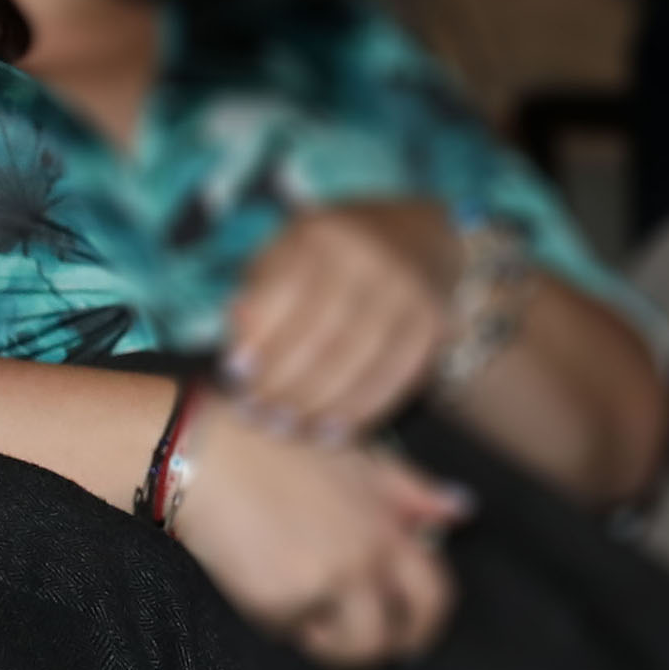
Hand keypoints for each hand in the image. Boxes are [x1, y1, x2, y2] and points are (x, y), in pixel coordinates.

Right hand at [167, 402, 465, 669]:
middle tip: (351, 647)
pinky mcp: (279, 601)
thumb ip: (409, 489)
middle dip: (374, 651)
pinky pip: (287, 631)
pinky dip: (277, 619)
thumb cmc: (276, 444)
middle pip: (388, 636)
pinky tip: (256, 582)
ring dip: (324, 643)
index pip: (434, 593)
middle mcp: (366, 559)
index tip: (410, 642)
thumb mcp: (356, 455)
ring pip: (343, 648)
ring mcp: (325, 583)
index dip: (425, 626)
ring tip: (300, 615)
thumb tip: (461, 510)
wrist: (204, 452)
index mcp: (389, 526)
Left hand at [221, 201, 459, 440]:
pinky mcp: (433, 322)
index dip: (259, 340)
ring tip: (288, 428)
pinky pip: (395, 376)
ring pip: (358, 363)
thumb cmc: (325, 259)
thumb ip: (256, 298)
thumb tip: (238, 351)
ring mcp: (408, 290)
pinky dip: (361, 410)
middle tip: (257, 414)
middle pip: (321, 337)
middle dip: (284, 385)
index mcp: (323, 236)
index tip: (235, 374)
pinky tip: (332, 432)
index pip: (284, 297)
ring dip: (318, 406)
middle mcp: (372, 258)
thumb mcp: (281, 257)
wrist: (415, 237)